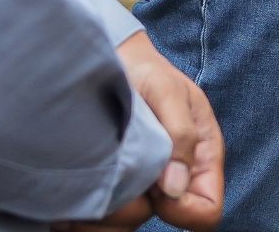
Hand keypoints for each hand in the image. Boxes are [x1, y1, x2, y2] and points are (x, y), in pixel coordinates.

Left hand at [58, 33, 225, 228]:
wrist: (110, 63)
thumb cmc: (146, 72)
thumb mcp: (168, 91)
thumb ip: (180, 134)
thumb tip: (175, 188)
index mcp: (199, 161)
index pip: (206, 211)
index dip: (184, 209)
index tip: (156, 186)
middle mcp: (170, 181)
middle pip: (159, 221)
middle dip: (134, 206)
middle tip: (112, 174)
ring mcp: (139, 186)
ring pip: (124, 224)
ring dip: (103, 212)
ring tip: (86, 180)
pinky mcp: (110, 188)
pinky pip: (96, 220)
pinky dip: (81, 214)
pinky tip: (72, 188)